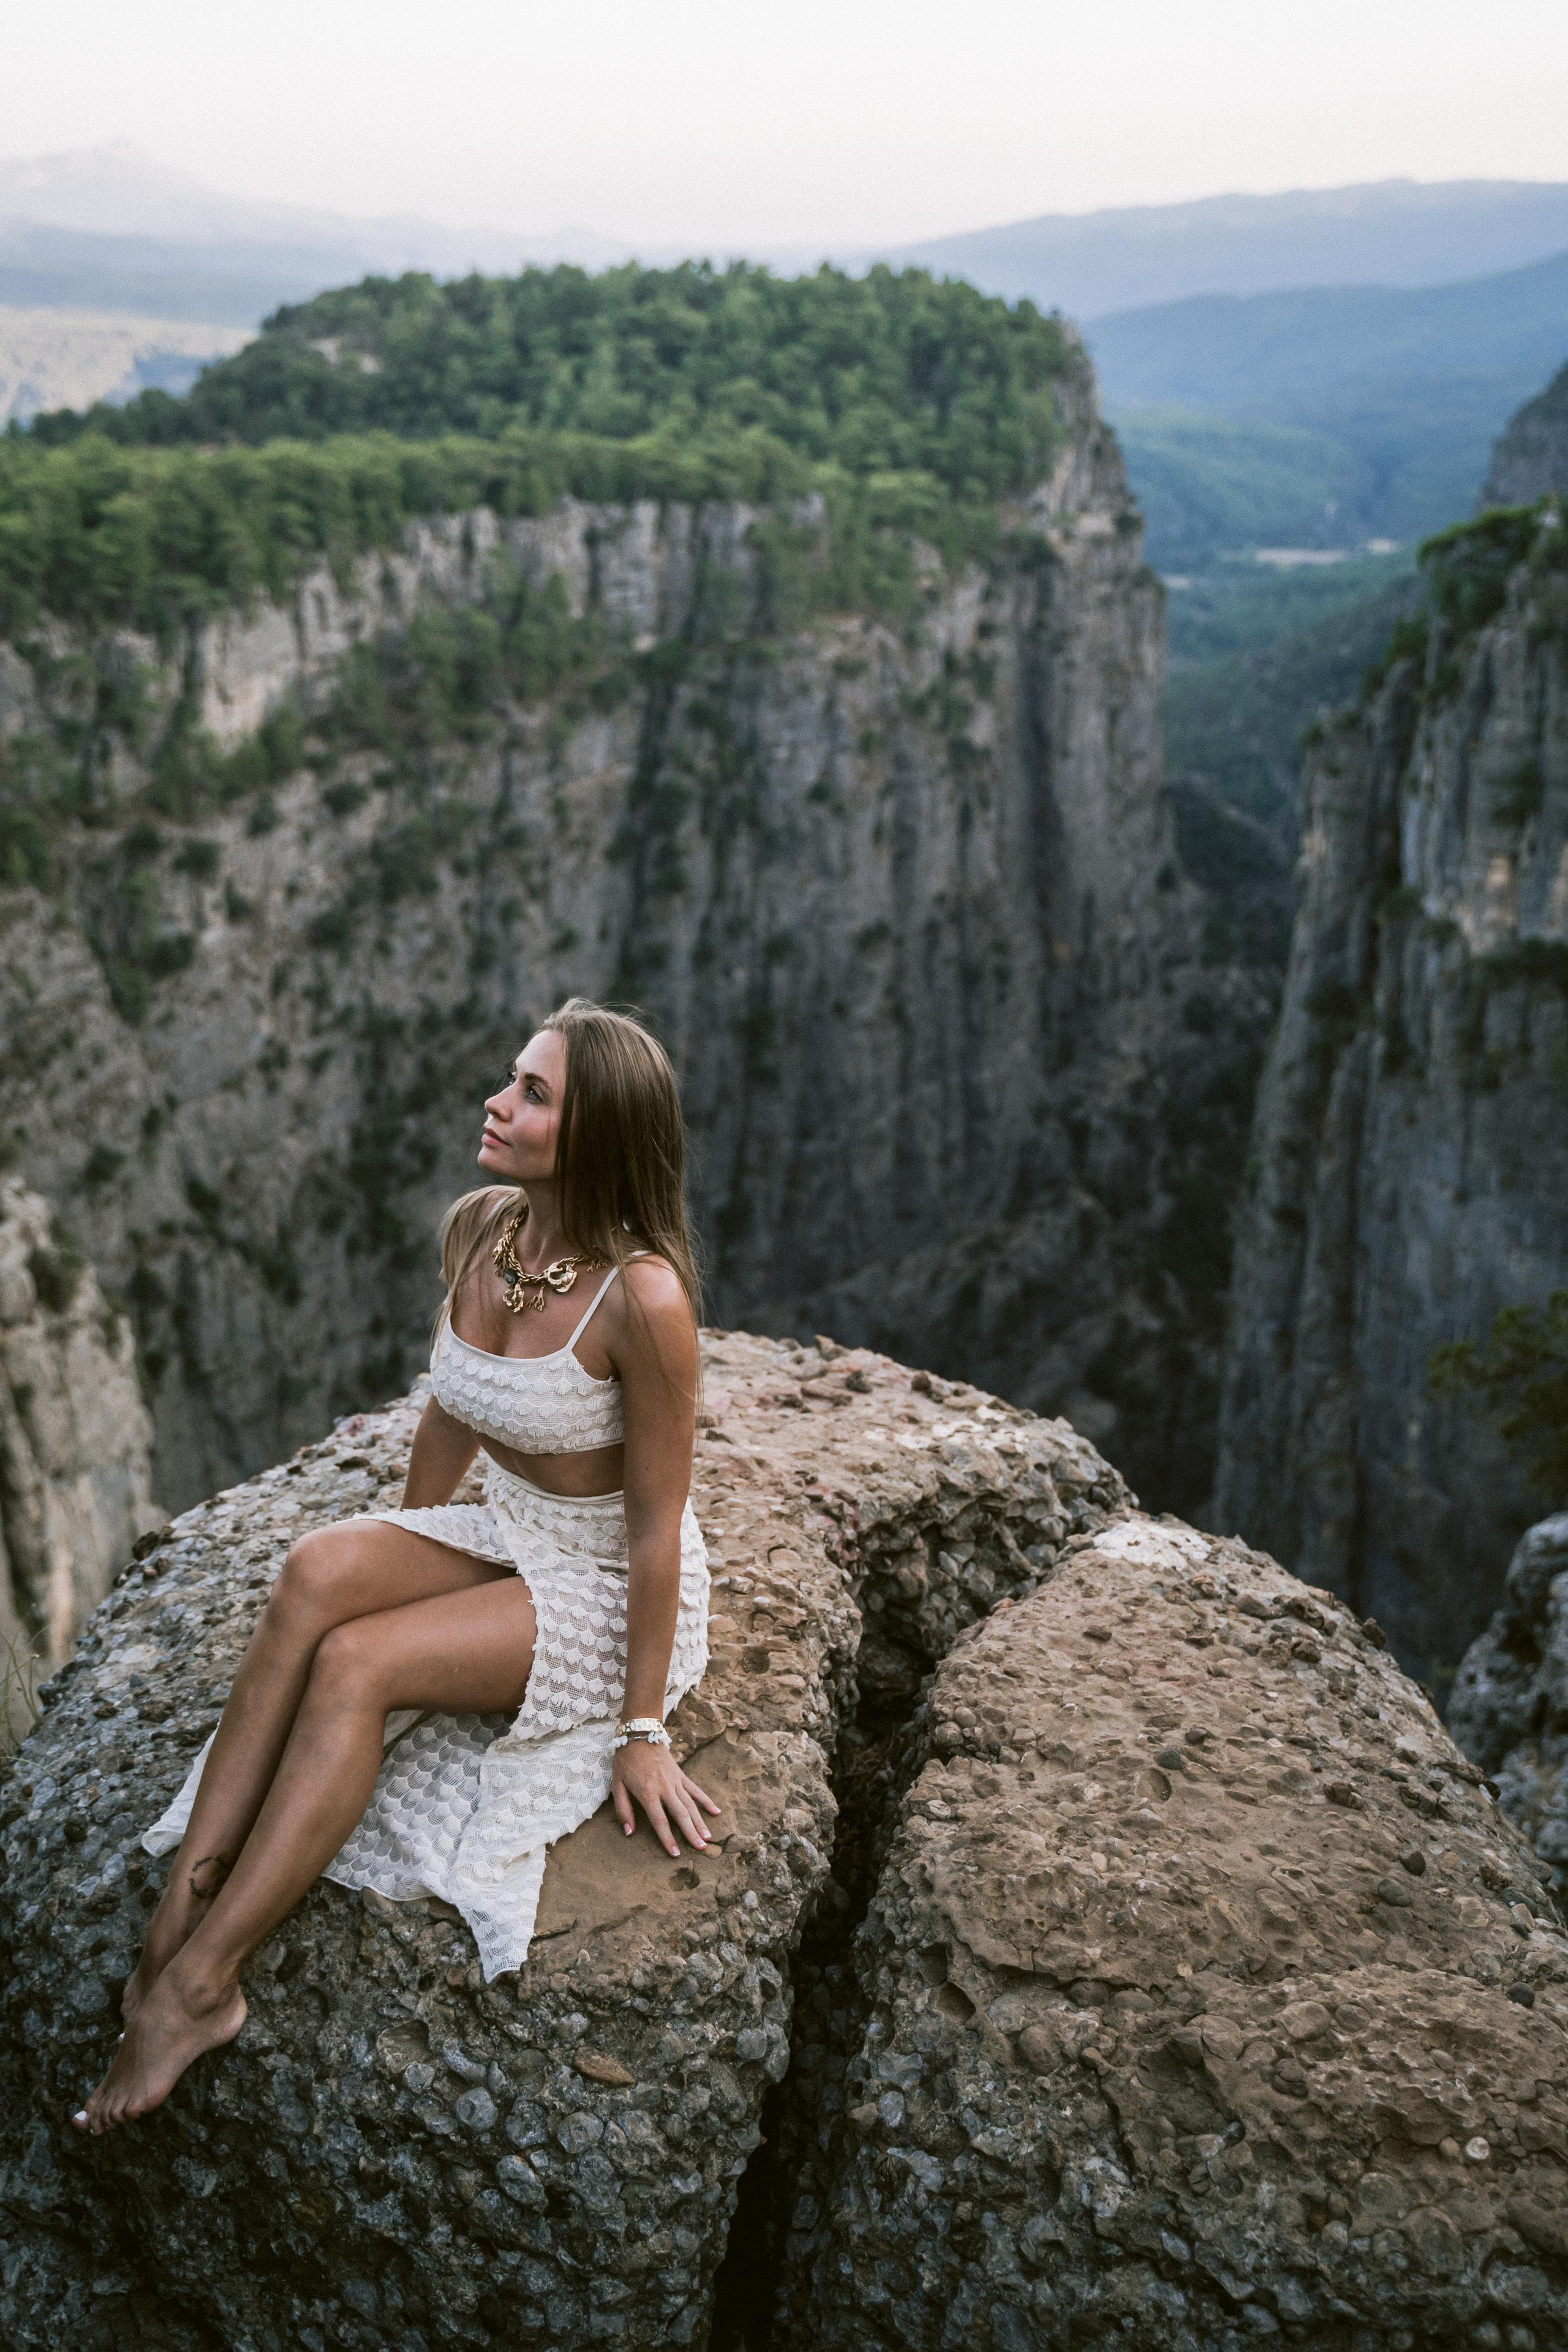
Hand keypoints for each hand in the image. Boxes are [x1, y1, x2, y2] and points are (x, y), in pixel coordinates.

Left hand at [612, 1739, 720, 1857]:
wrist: (640, 1733)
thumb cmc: (625, 1760)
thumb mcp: (617, 1784)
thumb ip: (623, 1809)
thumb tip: (629, 1832)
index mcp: (648, 1793)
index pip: (660, 1821)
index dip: (668, 1839)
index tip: (675, 1854)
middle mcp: (665, 1788)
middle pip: (681, 1814)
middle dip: (691, 1833)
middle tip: (700, 1848)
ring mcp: (675, 1780)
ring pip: (690, 1804)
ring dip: (700, 1822)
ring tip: (708, 1837)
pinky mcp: (680, 1774)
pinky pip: (695, 1790)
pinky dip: (706, 1800)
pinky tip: (716, 1811)